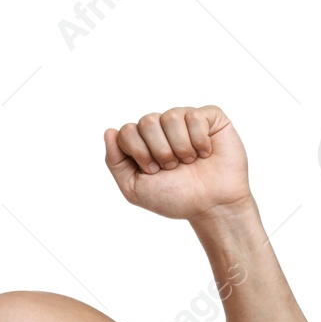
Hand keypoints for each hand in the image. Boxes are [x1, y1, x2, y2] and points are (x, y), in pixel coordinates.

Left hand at [103, 105, 249, 221]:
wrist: (211, 205)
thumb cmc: (174, 198)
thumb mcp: (134, 188)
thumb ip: (115, 161)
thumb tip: (109, 131)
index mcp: (142, 141)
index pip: (127, 131)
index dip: (139, 152)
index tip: (153, 171)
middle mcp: (162, 127)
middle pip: (147, 121)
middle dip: (159, 150)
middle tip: (172, 167)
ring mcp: (185, 120)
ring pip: (171, 116)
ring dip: (179, 146)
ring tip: (189, 161)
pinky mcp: (210, 118)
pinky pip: (195, 116)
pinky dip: (199, 140)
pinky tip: (204, 153)